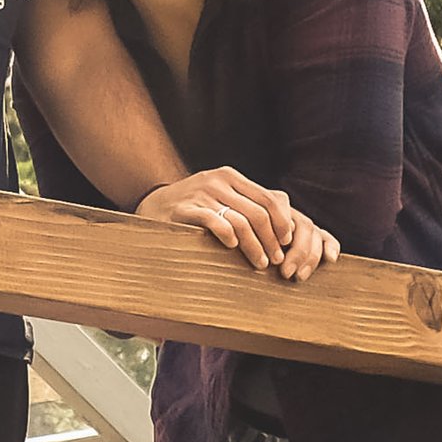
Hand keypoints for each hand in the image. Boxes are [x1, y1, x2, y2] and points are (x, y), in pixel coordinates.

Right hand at [136, 167, 338, 277]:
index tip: (287, 244)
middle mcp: (218, 182)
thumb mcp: (222, 198)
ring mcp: (200, 194)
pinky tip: (232, 248)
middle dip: (271, 240)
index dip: (282, 223)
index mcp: (231, 177)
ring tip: (259, 263)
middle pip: (258, 213)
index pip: (269, 199)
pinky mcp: (184, 209)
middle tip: (276, 260)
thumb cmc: (195, 208)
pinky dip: (227, 236)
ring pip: (241, 222)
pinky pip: (214, 222)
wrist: (152, 205)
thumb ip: (249, 205)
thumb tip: (288, 228)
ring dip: (254, 246)